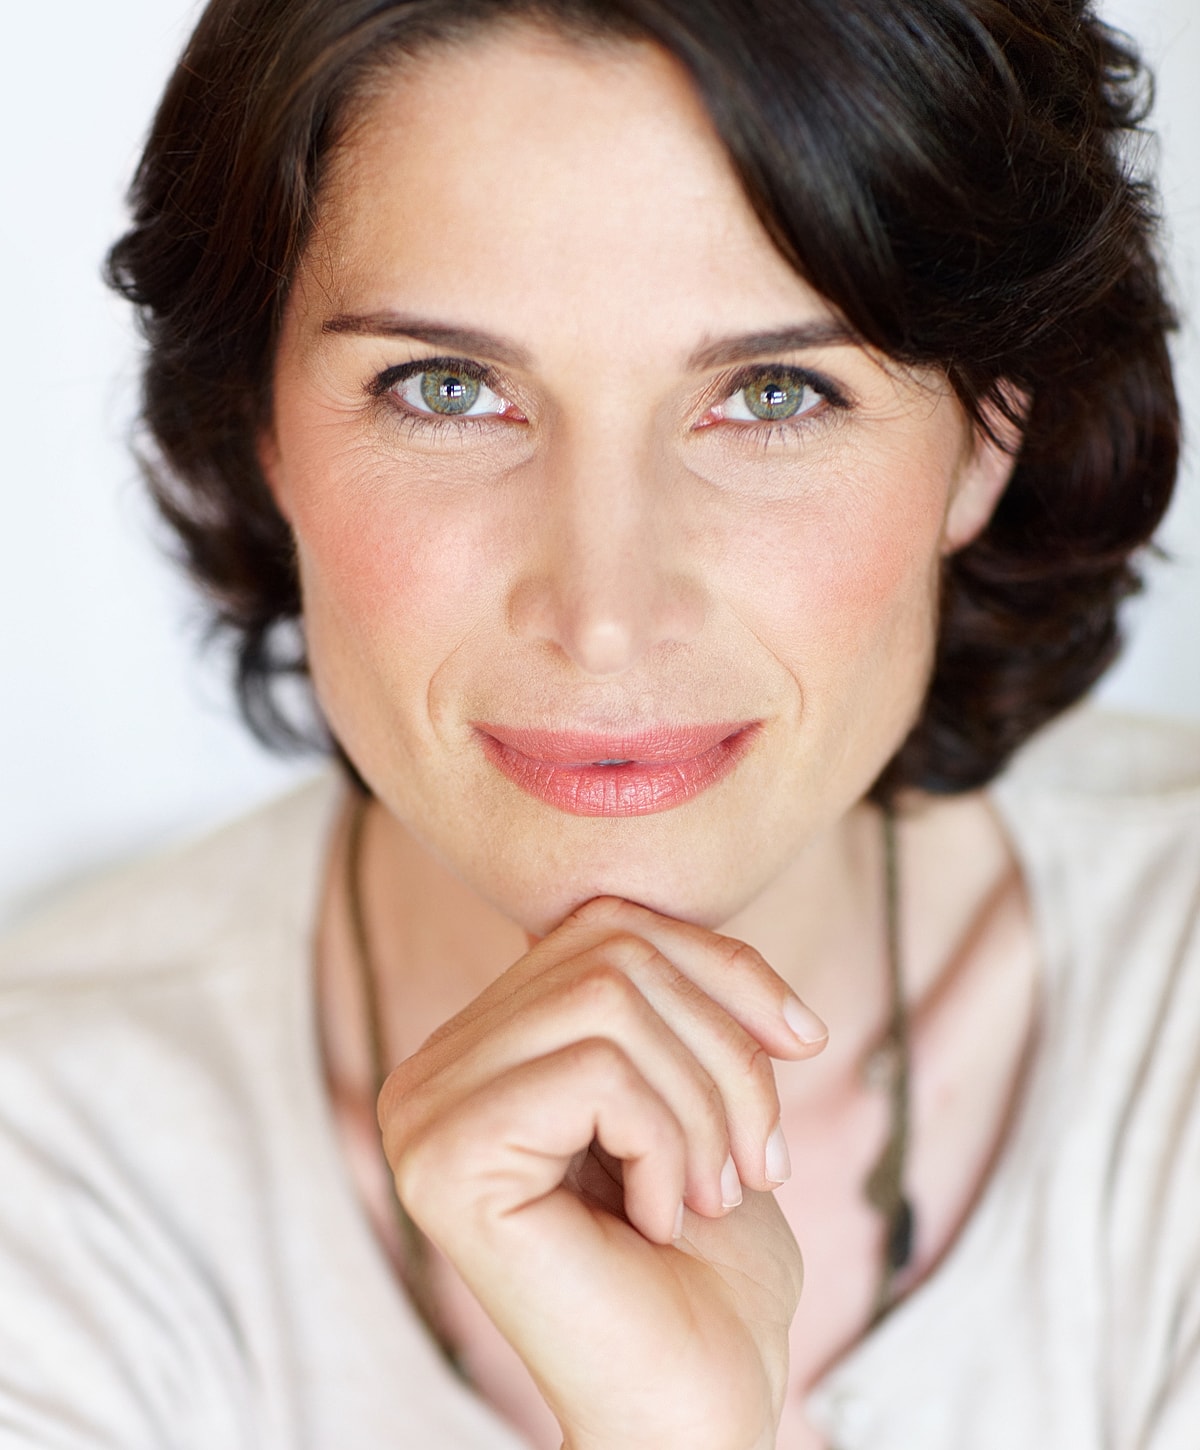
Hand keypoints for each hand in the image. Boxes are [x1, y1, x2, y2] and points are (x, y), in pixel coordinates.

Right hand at [377, 895, 826, 1449]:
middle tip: (761, 1156)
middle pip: (609, 952)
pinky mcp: (444, 1160)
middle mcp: (433, 1071)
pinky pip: (595, 1072)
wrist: (697, 1405)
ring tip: (715, 1191)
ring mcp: (425, 1114)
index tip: (803, 1040)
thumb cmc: (708, 1262)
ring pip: (608, 1001)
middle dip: (724, 1045)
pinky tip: (657, 1218)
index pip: (601, 925)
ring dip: (706, 1101)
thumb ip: (663, 988)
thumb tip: (665, 892)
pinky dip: (666, 1140)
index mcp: (483, 1047)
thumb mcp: (702, 1082)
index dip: (720, 964)